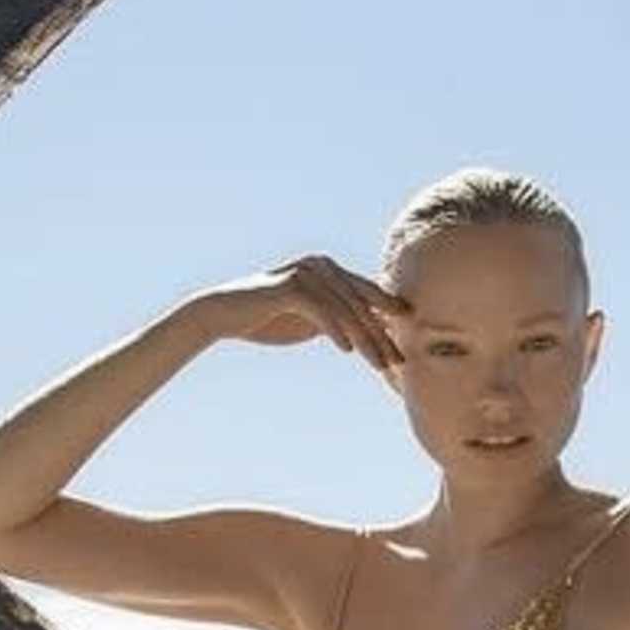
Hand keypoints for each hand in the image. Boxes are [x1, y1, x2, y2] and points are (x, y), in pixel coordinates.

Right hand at [200, 254, 408, 376]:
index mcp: (330, 271)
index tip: (404, 351)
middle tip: (399, 362)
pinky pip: (320, 310)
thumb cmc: (268, 319)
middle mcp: (321, 266)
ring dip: (365, 339)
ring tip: (379, 364)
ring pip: (345, 309)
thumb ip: (338, 321)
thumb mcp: (311, 322)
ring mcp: (306, 272)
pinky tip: (347, 351)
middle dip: (382, 335)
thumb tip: (371, 333)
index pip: (366, 298)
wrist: (225, 315)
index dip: (388, 324)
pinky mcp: (290, 285)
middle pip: (361, 303)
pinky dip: (335, 330)